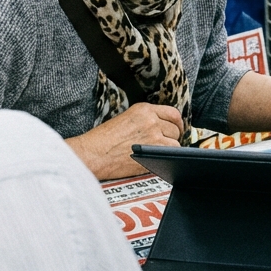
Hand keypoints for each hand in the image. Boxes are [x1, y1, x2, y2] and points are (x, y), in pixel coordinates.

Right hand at [66, 102, 183, 179]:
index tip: (176, 128)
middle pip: (175, 129)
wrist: (93, 154)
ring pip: (175, 142)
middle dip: (172, 137)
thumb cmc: (103, 140)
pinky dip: (168, 158)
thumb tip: (162, 127)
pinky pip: (171, 154)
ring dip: (170, 149)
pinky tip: (158, 160)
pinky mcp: (154, 152)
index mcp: (143, 110)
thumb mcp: (125, 119)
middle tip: (164, 144)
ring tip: (158, 153)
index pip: (172, 113)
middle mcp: (151, 120)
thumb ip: (145, 120)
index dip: (177, 123)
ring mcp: (154, 136)